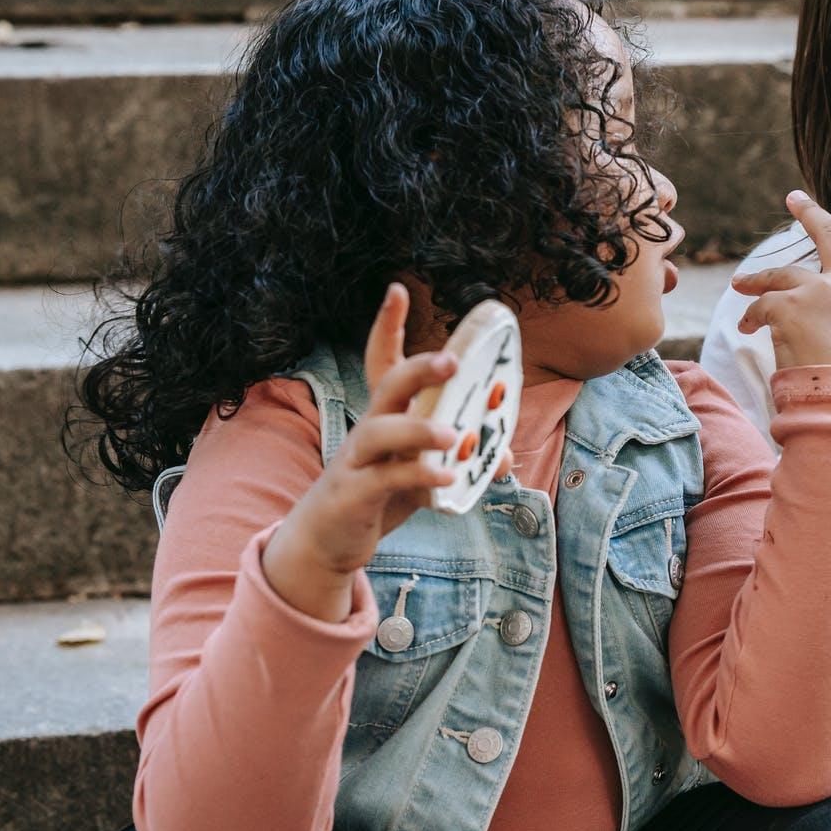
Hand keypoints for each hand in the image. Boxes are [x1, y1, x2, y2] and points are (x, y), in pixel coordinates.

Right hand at [264, 284, 512, 604]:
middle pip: (389, 385)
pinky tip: (447, 478)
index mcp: (384, 415)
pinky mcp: (355, 493)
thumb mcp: (421, 474)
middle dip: (420, 368)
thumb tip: (504, 455)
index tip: (397, 290)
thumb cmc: (377, 496)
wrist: (326, 540)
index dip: (388, 325)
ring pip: (383, 432)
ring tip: (453, 435)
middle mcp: (368, 428)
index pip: (382, 360)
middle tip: (454, 361)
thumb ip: (460, 460)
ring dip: (419, 430)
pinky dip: (418, 476)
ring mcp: (357, 460)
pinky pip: (387, 479)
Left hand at [730, 177, 830, 382]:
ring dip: (758, 279)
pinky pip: (761, 306)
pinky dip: (751, 316)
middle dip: (809, 212)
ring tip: (742, 284)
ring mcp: (817, 290)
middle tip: (794, 198)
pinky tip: (746, 328)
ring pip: (780, 274)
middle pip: (828, 235)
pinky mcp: (787, 305)